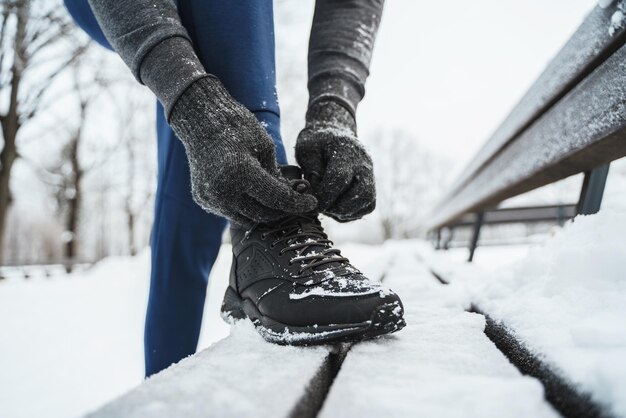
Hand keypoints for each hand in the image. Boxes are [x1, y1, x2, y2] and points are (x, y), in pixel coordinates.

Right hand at [169, 76, 316, 225]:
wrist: (201, 119)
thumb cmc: (237, 127)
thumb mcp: (265, 147)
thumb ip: (277, 178)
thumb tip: (292, 200)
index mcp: (241, 173)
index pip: (278, 199)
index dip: (298, 203)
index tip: (312, 202)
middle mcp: (223, 191)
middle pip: (264, 215)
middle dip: (283, 210)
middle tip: (296, 200)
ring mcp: (211, 198)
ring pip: (248, 219)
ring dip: (264, 212)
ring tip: (276, 197)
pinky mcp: (203, 200)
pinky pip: (232, 212)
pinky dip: (246, 207)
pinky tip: (253, 193)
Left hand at [295, 101, 375, 221]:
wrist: (334, 135)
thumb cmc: (316, 144)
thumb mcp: (306, 150)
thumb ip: (310, 170)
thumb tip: (315, 192)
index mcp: (346, 151)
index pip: (339, 179)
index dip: (325, 196)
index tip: (312, 203)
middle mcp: (364, 164)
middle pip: (362, 193)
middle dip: (339, 207)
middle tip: (321, 207)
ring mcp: (371, 175)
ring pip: (367, 203)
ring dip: (345, 212)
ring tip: (327, 206)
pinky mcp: (371, 186)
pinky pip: (366, 207)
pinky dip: (350, 213)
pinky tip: (334, 206)